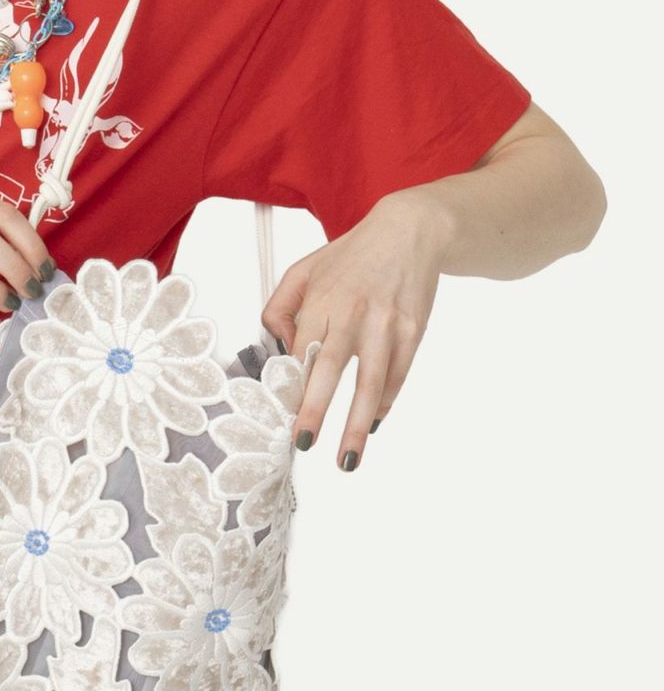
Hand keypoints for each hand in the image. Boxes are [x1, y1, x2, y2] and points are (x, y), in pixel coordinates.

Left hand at [261, 195, 451, 470]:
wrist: (411, 232)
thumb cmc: (353, 255)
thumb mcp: (304, 269)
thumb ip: (281, 307)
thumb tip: (277, 348)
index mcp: (323, 298)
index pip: (301, 350)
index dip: (291, 385)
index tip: (280, 414)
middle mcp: (355, 312)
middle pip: (332, 367)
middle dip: (317, 409)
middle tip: (304, 443)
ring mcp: (388, 324)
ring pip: (372, 381)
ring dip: (357, 424)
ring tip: (346, 459)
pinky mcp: (414, 331)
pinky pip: (398, 375)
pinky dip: (384, 403)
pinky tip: (371, 424)